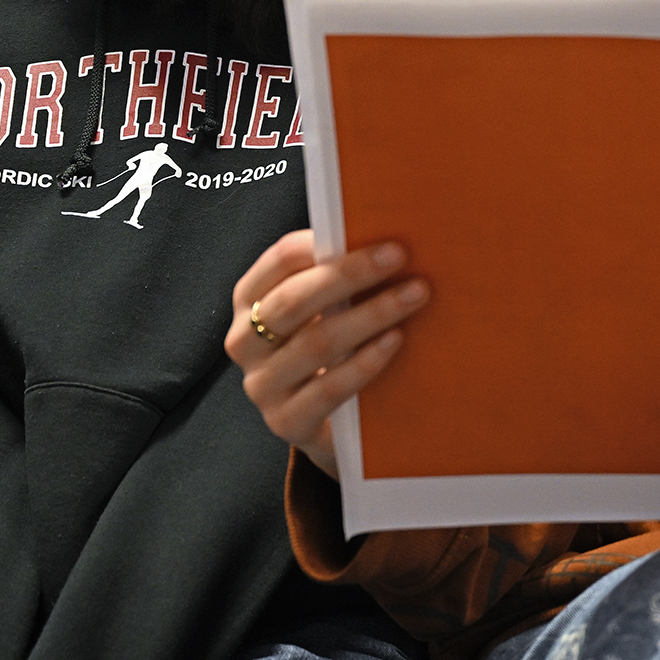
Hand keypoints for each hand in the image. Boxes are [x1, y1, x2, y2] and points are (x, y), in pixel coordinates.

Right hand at [227, 229, 430, 478]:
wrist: (328, 424)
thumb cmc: (331, 351)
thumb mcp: (325, 311)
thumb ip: (337, 280)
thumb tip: (384, 240)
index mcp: (250, 301)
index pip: (279, 261)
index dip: (325, 244)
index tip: (374, 235)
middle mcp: (245, 341)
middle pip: (293, 300)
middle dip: (349, 275)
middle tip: (399, 257)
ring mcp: (262, 385)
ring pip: (314, 342)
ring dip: (370, 314)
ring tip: (414, 295)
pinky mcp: (286, 422)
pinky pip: (328, 389)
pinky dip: (365, 362)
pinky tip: (396, 341)